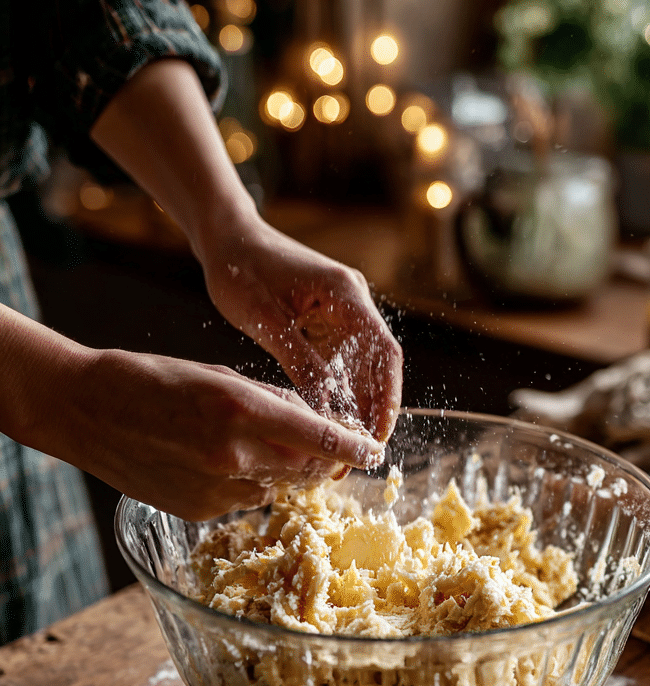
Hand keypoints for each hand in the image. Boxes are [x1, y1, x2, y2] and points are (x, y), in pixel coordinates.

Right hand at [60, 347, 384, 520]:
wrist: (86, 411)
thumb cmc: (151, 380)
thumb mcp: (218, 376)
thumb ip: (269, 402)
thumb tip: (311, 422)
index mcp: (240, 409)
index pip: (318, 437)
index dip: (352, 447)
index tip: (372, 451)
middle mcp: (233, 454)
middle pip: (306, 468)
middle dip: (322, 460)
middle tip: (329, 450)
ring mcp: (216, 488)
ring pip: (277, 486)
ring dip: (282, 470)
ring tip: (252, 444)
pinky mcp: (200, 510)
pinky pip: (244, 499)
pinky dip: (247, 482)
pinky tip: (217, 460)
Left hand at [200, 213, 402, 442]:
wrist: (227, 237)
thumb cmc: (240, 270)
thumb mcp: (267, 322)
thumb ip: (301, 364)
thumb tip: (327, 410)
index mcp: (345, 293)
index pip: (383, 352)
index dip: (386, 397)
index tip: (379, 433)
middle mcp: (352, 300)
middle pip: (379, 362)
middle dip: (375, 407)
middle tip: (363, 448)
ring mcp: (341, 309)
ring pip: (361, 364)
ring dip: (358, 401)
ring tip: (348, 440)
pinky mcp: (326, 318)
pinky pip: (341, 358)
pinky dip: (339, 387)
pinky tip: (331, 416)